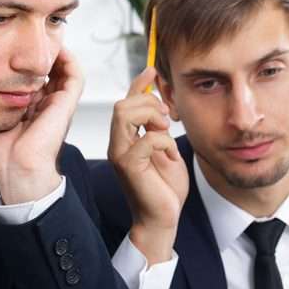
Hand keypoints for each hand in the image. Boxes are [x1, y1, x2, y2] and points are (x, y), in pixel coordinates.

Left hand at [0, 48, 83, 204]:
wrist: (16, 168)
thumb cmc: (3, 154)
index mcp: (32, 109)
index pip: (35, 78)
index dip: (28, 62)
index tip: (15, 47)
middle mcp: (47, 105)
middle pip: (51, 71)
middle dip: (42, 53)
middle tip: (31, 38)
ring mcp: (58, 104)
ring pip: (65, 70)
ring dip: (57, 52)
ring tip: (46, 38)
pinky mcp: (66, 104)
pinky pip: (75, 75)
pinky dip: (69, 59)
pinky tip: (57, 48)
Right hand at [107, 67, 187, 264]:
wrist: (163, 218)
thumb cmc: (165, 189)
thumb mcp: (165, 149)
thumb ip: (158, 128)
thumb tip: (159, 103)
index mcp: (126, 139)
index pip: (127, 103)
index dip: (138, 84)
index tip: (152, 70)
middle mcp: (118, 145)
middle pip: (122, 105)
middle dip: (148, 103)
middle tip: (168, 119)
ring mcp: (120, 155)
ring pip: (124, 114)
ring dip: (151, 117)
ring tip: (166, 131)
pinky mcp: (128, 166)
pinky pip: (146, 139)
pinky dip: (164, 142)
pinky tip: (171, 155)